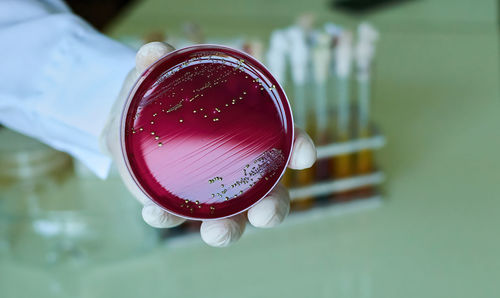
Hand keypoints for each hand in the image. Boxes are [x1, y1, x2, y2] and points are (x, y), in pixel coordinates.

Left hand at [102, 42, 315, 246]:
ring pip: (233, 219)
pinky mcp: (181, 202)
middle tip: (265, 213)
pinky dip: (169, 218)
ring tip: (215, 233)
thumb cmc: (166, 95)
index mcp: (251, 133)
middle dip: (274, 208)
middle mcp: (241, 169)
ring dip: (228, 230)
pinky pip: (180, 217)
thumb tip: (152, 52)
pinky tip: (154, 213)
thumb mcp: (164, 76)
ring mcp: (214, 191)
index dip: (301, 148)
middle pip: (270, 194)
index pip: (287, 141)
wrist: (132, 120)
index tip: (305, 156)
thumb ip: (159, 63)